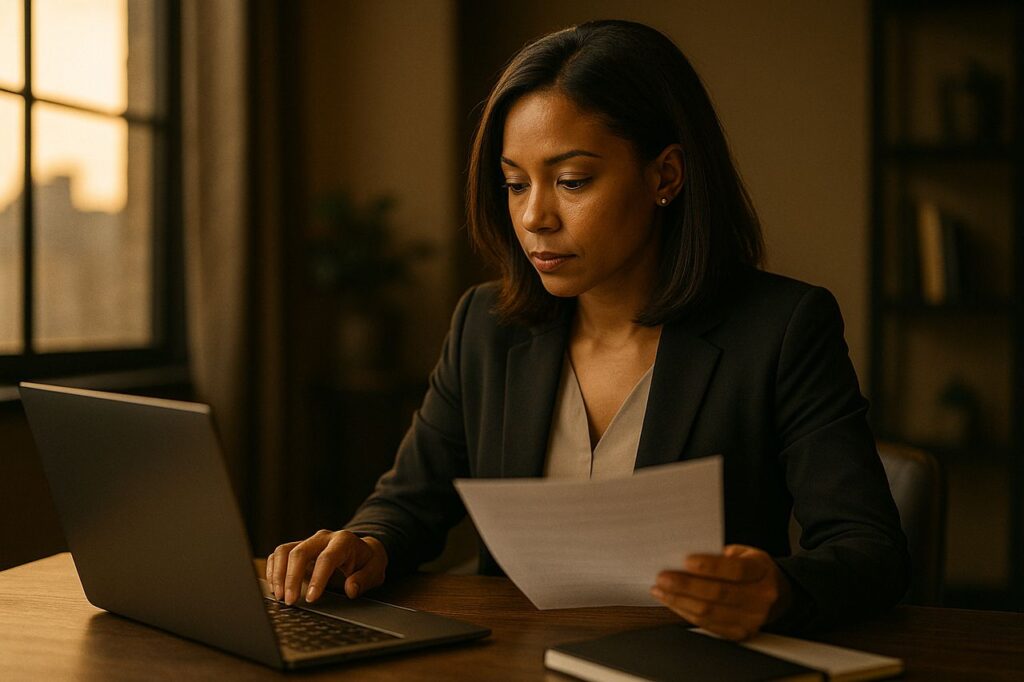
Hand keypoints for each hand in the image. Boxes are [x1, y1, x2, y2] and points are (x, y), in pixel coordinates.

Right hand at [266, 530, 387, 604]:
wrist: (362, 550)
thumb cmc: (367, 562)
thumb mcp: (376, 570)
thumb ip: (364, 579)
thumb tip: (350, 589)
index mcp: (343, 541)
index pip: (326, 558)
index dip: (317, 579)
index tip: (310, 598)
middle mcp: (322, 538)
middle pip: (300, 552)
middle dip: (291, 578)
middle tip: (290, 601)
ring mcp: (308, 541)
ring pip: (284, 551)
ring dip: (278, 575)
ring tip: (279, 596)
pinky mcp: (297, 548)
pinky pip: (279, 555)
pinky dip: (273, 570)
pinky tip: (275, 588)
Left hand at [650, 544, 791, 640]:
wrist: (779, 596)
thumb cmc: (754, 570)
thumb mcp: (745, 553)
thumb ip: (721, 555)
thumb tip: (686, 557)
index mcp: (762, 572)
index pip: (736, 570)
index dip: (710, 566)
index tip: (685, 560)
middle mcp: (760, 598)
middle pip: (719, 594)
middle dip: (686, 585)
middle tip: (663, 577)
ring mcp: (751, 620)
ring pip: (709, 612)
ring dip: (680, 601)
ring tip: (661, 590)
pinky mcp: (740, 634)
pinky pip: (707, 626)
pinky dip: (686, 613)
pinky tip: (672, 602)